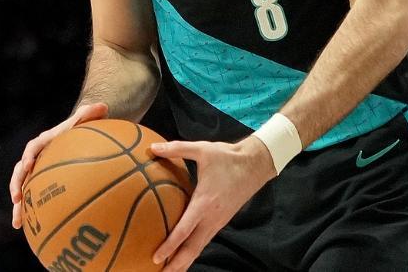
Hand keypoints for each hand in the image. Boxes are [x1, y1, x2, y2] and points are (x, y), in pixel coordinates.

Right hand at [8, 102, 108, 228]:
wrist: (81, 135)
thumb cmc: (84, 127)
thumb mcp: (88, 118)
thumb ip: (92, 112)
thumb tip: (103, 106)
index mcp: (45, 141)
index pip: (33, 147)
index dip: (29, 156)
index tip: (28, 166)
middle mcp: (38, 157)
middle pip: (22, 171)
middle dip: (17, 185)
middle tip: (16, 199)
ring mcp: (39, 172)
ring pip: (24, 189)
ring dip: (19, 206)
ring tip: (17, 223)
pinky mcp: (44, 184)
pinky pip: (36, 199)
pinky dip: (32, 214)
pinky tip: (33, 232)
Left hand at [149, 136, 275, 270]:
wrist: (255, 165)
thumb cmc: (227, 157)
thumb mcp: (202, 149)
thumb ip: (176, 148)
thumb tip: (152, 148)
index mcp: (205, 202)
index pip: (184, 229)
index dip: (170, 245)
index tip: (156, 257)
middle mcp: (212, 217)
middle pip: (192, 248)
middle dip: (176, 264)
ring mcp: (218, 221)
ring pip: (199, 248)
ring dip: (184, 261)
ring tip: (169, 271)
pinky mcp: (221, 221)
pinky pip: (204, 241)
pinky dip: (193, 251)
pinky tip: (183, 255)